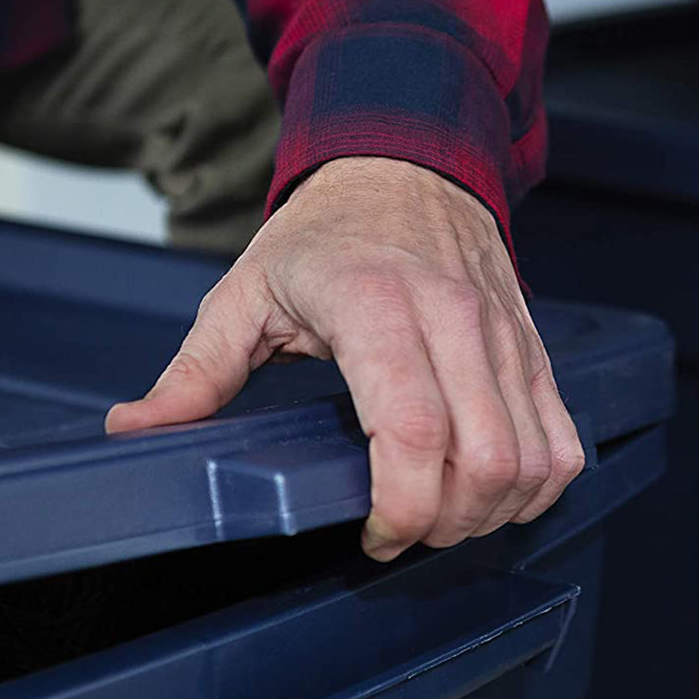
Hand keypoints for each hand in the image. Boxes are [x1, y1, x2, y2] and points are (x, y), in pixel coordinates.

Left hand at [106, 156, 584, 560]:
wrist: (407, 161)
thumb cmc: (326, 232)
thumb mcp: (244, 292)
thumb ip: (194, 372)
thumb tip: (135, 429)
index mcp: (374, 307)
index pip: (412, 429)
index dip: (400, 507)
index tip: (374, 537)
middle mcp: (453, 320)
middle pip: (483, 460)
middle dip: (444, 525)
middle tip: (401, 533)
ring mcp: (504, 335)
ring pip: (531, 459)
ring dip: (490, 513)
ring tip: (441, 517)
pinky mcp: (533, 348)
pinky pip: (563, 439)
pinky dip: (536, 485)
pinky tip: (492, 493)